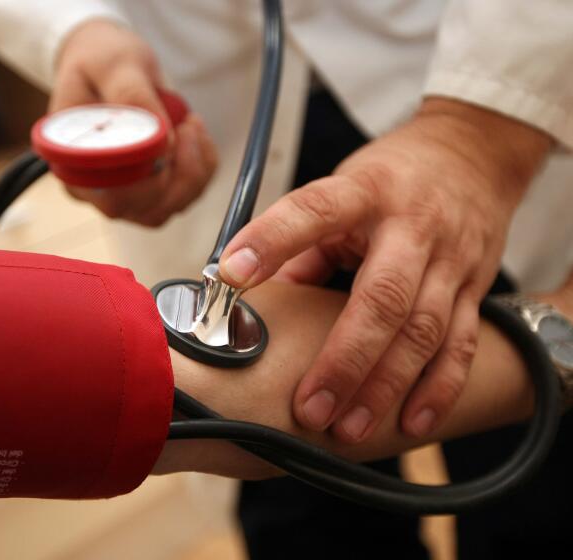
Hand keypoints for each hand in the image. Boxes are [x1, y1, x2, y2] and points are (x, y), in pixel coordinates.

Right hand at [52, 20, 216, 225]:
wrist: (105, 66)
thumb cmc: (101, 62)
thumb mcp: (113, 64)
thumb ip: (132, 95)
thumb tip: (161, 139)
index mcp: (73, 163)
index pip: (113, 195)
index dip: (150, 177)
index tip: (171, 134)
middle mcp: (94, 189)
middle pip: (144, 210)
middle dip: (180, 173)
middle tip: (187, 125)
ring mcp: (122, 194)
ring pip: (168, 208)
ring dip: (194, 171)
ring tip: (190, 125)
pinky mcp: (148, 191)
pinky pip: (184, 196)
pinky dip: (200, 169)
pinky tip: (192, 134)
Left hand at [218, 97, 550, 442]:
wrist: (473, 154)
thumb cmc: (389, 179)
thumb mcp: (341, 189)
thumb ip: (302, 245)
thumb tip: (254, 303)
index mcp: (365, 191)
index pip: (314, 211)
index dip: (272, 241)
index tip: (230, 276)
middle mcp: (414, 225)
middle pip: (384, 298)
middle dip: (344, 359)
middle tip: (308, 409)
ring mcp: (452, 259)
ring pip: (423, 331)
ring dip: (385, 387)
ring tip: (347, 429)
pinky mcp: (476, 287)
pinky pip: (462, 345)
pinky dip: (438, 389)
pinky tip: (410, 423)